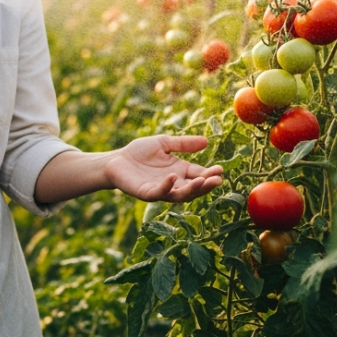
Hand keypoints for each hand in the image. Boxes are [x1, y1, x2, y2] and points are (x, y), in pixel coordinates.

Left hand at [104, 135, 222, 202]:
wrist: (116, 160)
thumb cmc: (139, 152)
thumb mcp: (164, 143)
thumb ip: (183, 144)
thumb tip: (207, 141)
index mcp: (179, 171)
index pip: (198, 174)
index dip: (210, 173)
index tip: (220, 169)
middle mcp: (173, 183)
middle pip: (193, 188)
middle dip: (206, 185)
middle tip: (217, 180)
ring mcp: (161, 190)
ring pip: (180, 194)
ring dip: (192, 189)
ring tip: (203, 181)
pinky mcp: (147, 193)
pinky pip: (159, 192)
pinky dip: (167, 186)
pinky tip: (172, 177)